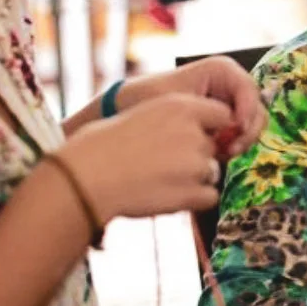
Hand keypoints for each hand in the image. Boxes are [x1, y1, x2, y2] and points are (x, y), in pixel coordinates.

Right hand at [57, 93, 233, 222]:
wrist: (85, 177)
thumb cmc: (102, 146)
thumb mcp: (141, 113)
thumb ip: (174, 119)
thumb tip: (198, 132)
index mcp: (180, 105)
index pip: (222, 114)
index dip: (209, 128)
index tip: (190, 139)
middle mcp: (193, 132)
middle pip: (213, 147)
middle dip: (196, 156)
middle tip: (163, 164)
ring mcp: (195, 164)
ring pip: (211, 172)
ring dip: (194, 179)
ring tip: (159, 180)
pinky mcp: (192, 193)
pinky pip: (210, 197)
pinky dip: (194, 200)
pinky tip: (167, 196)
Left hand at [116, 56, 266, 157]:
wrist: (133, 109)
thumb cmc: (150, 97)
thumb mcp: (176, 101)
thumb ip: (205, 111)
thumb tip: (235, 125)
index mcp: (222, 70)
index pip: (249, 90)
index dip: (248, 111)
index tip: (237, 130)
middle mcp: (231, 86)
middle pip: (256, 110)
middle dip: (247, 132)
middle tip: (230, 150)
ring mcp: (231, 106)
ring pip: (252, 127)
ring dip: (240, 143)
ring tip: (221, 154)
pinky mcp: (227, 124)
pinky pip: (240, 137)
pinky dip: (232, 148)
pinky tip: (217, 155)